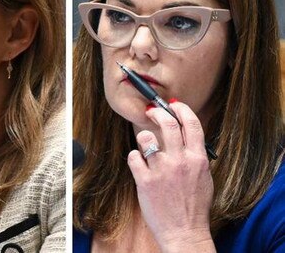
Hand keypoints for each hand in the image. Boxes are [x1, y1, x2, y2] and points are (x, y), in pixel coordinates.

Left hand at [128, 101, 214, 251]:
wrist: (184, 232)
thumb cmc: (194, 207)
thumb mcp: (204, 178)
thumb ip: (194, 157)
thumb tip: (185, 139)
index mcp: (198, 159)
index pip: (191, 124)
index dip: (181, 109)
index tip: (173, 104)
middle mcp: (180, 161)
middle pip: (167, 123)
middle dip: (157, 112)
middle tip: (151, 111)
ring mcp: (161, 170)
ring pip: (146, 138)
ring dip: (143, 138)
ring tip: (145, 146)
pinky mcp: (145, 180)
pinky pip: (133, 157)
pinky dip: (134, 158)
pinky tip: (139, 165)